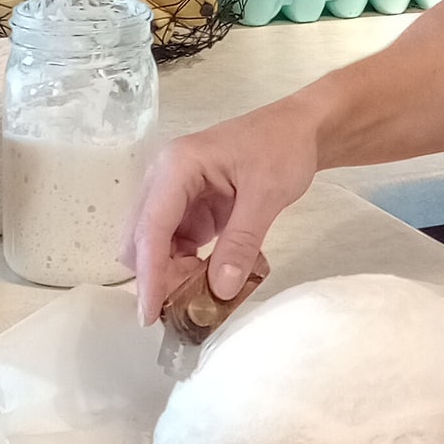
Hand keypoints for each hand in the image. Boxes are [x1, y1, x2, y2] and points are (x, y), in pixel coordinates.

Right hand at [121, 102, 319, 323]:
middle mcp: (165, 180)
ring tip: (208, 295)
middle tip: (190, 306)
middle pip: (142, 240)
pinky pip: (177, 248)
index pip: (151, 227)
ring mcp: (175, 196)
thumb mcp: (267, 194)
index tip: (149, 313)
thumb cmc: (283, 147)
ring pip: (156, 248)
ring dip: (173, 275)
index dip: (149, 273)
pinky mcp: (189, 210)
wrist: (301, 130)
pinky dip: (188, 268)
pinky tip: (215, 279)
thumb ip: (242, 241)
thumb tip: (219, 290)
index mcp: (176, 167)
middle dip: (159, 276)